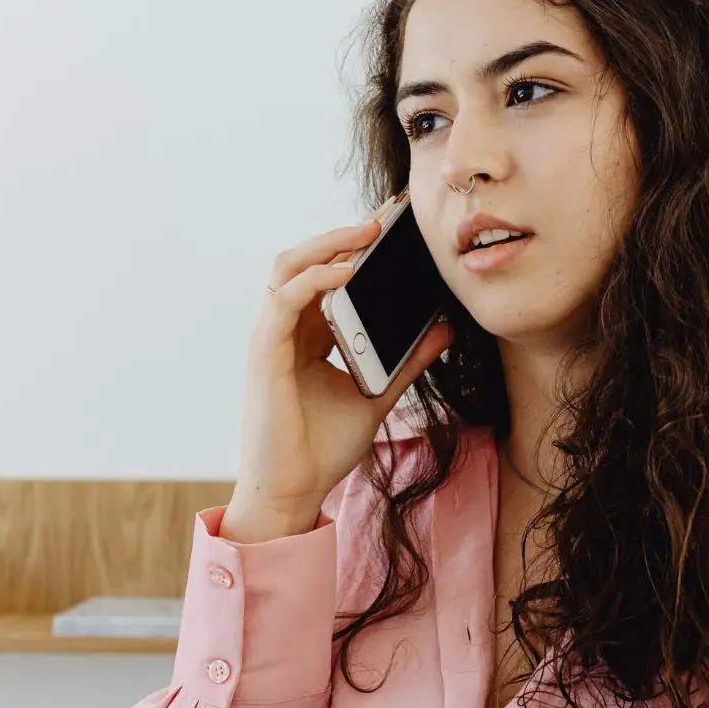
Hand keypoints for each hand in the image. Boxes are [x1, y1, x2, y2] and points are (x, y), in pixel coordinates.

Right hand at [226, 205, 451, 543]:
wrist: (295, 491)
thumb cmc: (324, 448)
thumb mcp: (378, 394)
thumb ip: (407, 360)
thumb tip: (444, 328)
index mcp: (307, 335)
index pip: (327, 274)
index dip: (354, 246)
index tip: (393, 226)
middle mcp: (286, 328)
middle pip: (306, 259)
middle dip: (345, 234)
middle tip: (388, 217)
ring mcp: (271, 337)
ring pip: (290, 266)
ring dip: (329, 244)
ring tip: (369, 233)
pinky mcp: (265, 351)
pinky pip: (286, 298)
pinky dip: (316, 279)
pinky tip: (349, 273)